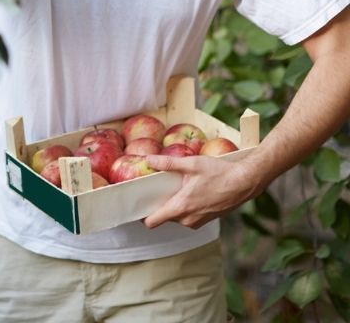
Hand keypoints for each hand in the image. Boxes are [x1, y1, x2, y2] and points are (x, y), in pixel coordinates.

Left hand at [142, 153, 259, 228]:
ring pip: (177, 217)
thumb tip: (148, 159)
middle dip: (159, 205)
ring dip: (173, 205)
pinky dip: (184, 206)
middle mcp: (188, 219)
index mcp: (181, 207)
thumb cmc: (218, 173)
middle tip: (156, 188)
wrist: (244, 183)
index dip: (142, 216)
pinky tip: (188, 191)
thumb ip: (167, 163)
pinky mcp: (206, 220)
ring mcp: (198, 221)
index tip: (137, 205)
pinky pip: (188, 216)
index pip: (153, 222)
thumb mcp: (191, 164)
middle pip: (164, 217)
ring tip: (174, 187)